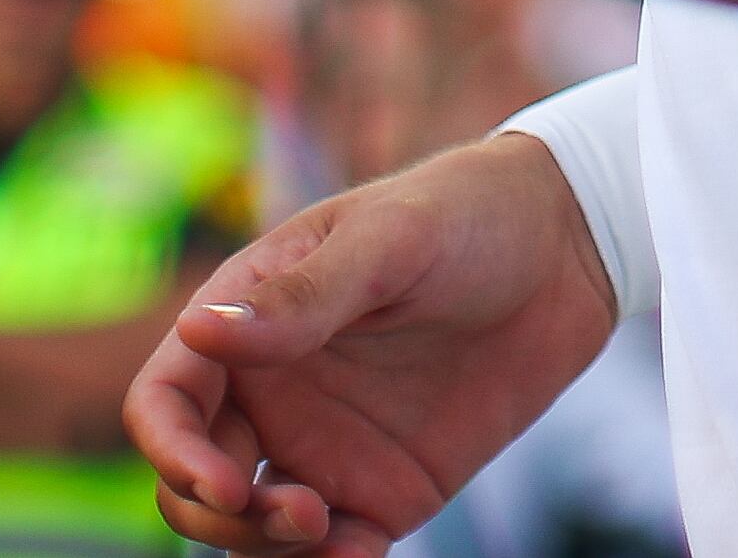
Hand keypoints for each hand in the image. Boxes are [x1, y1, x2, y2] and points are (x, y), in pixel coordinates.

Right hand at [128, 136, 619, 556]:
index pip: (166, 401)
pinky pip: (333, 550)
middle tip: (293, 513)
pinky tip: (363, 554)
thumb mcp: (389, 243)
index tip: (224, 483)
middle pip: (194, 482)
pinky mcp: (384, 489)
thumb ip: (303, 300)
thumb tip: (198, 330)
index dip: (171, 451)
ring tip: (330, 530)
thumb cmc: (467, 213)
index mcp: (250, 318)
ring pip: (252, 527)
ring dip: (266, 547)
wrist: (571, 248)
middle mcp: (274, 390)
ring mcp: (326, 445)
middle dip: (219, 516)